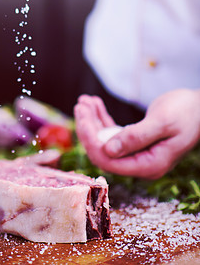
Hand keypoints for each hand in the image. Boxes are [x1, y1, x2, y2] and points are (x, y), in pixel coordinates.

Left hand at [74, 89, 199, 178]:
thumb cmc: (186, 113)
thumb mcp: (161, 122)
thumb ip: (135, 137)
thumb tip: (108, 150)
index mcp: (149, 165)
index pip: (109, 160)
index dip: (91, 140)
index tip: (82, 117)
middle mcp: (141, 163)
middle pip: (103, 152)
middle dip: (88, 128)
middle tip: (80, 104)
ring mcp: (138, 154)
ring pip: (105, 141)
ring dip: (93, 121)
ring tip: (84, 101)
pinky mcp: (136, 142)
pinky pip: (113, 133)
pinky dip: (102, 118)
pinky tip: (94, 103)